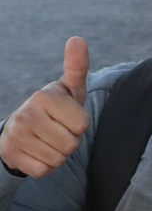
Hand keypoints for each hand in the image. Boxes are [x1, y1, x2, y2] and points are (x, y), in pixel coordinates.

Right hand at [0, 37, 90, 177]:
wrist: (21, 130)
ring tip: (47, 140)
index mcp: (44, 95)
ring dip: (58, 155)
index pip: (82, 125)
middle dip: (70, 142)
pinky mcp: (9, 154)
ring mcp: (15, 134)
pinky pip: (43, 171)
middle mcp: (26, 112)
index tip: (66, 117)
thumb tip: (77, 39)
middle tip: (57, 131)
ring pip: (59, 159)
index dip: (79, 125)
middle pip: (72, 144)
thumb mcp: (70, 89)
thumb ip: (77, 67)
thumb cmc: (56, 108)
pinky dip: (45, 167)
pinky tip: (36, 153)